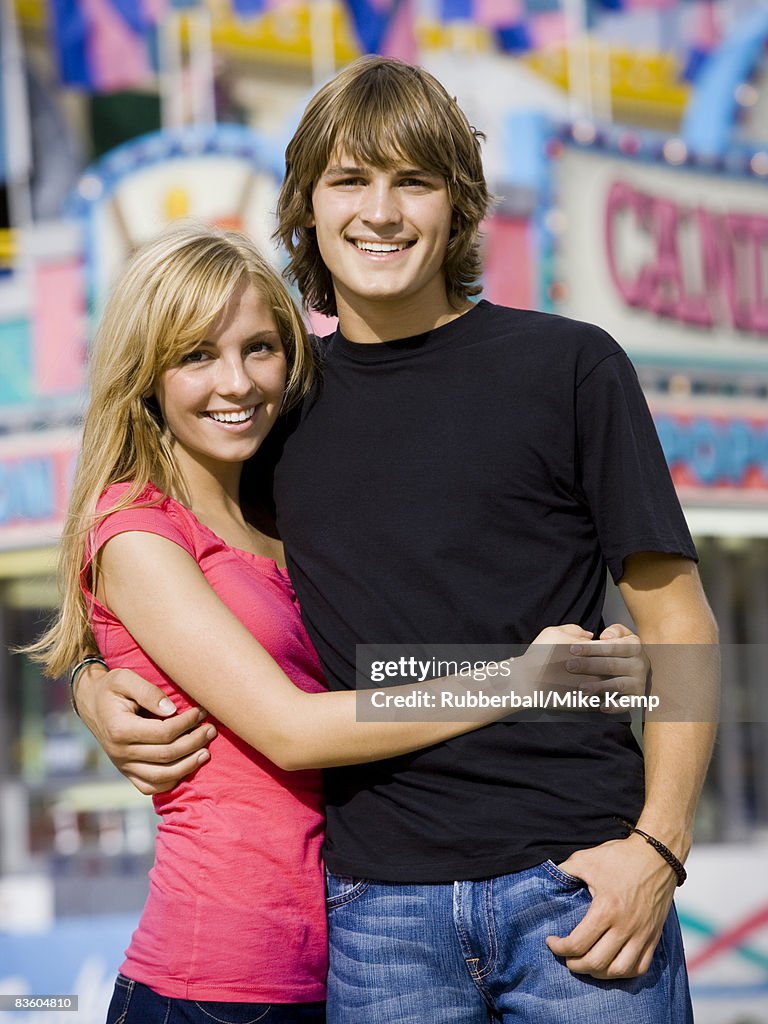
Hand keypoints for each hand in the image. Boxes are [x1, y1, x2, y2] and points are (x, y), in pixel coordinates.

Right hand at [75, 664, 216, 794]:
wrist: (91, 704)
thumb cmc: (112, 688)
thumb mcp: (125, 679)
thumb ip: (148, 692)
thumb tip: (172, 710)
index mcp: (120, 730)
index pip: (163, 733)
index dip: (186, 723)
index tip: (200, 711)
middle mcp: (120, 752)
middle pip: (166, 755)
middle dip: (194, 743)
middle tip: (211, 729)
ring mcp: (123, 766)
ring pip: (161, 776)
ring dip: (188, 766)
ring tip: (206, 752)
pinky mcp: (126, 772)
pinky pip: (150, 786)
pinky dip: (171, 780)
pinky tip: (187, 767)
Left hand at [545, 834, 677, 977]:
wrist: (657, 855)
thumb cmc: (620, 857)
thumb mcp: (586, 858)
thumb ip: (565, 870)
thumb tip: (549, 878)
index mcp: (605, 910)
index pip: (577, 944)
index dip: (559, 948)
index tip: (551, 941)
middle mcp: (625, 927)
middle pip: (596, 963)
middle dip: (574, 964)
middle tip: (566, 956)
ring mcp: (642, 934)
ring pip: (618, 971)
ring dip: (598, 973)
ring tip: (586, 963)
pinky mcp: (653, 936)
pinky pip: (640, 968)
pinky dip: (623, 972)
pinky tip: (611, 965)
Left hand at [564, 623, 648, 708]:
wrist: (637, 666)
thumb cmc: (621, 648)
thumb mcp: (622, 634)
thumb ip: (615, 630)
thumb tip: (605, 636)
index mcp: (634, 646)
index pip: (611, 646)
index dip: (591, 648)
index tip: (572, 649)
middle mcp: (639, 664)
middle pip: (612, 665)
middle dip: (589, 665)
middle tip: (569, 666)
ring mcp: (639, 682)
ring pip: (617, 685)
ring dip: (599, 687)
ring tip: (582, 688)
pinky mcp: (637, 698)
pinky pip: (627, 704)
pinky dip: (615, 707)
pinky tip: (601, 707)